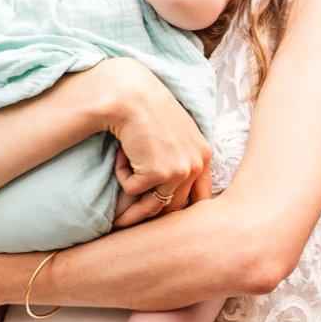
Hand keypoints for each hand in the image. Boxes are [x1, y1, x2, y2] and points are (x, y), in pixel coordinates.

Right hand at [81, 59, 210, 226]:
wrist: (131, 95)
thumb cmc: (146, 111)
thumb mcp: (174, 136)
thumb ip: (180, 160)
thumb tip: (168, 198)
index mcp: (204, 156)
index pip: (200, 199)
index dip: (182, 215)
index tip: (163, 226)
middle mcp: (197, 164)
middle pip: (176, 208)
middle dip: (150, 219)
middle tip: (128, 225)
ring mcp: (180, 170)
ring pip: (153, 206)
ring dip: (130, 210)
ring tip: (116, 218)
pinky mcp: (159, 173)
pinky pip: (132, 189)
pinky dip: (122, 175)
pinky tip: (122, 154)